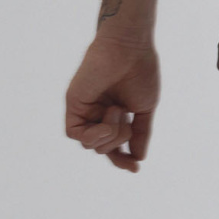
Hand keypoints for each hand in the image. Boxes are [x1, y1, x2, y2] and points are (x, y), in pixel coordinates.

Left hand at [65, 35, 159, 172]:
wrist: (131, 49)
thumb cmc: (141, 72)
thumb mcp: (144, 110)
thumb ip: (140, 134)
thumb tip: (138, 157)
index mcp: (114, 114)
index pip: (113, 145)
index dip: (122, 159)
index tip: (134, 169)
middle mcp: (97, 113)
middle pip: (102, 148)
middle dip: (118, 142)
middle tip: (126, 120)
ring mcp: (85, 108)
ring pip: (90, 144)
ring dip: (109, 135)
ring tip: (118, 111)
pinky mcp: (73, 103)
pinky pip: (75, 133)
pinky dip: (93, 134)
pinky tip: (106, 122)